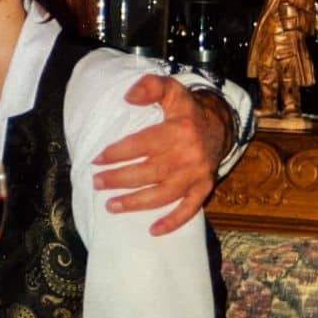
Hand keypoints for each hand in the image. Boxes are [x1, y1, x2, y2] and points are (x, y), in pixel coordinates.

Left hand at [92, 75, 229, 235]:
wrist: (220, 124)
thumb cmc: (187, 109)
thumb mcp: (171, 89)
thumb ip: (150, 87)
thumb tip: (128, 97)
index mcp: (178, 131)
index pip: (141, 145)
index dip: (117, 153)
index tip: (97, 159)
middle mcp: (188, 156)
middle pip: (148, 172)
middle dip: (119, 180)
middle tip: (96, 182)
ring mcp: (197, 175)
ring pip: (163, 194)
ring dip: (135, 203)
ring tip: (110, 205)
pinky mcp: (204, 188)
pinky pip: (189, 209)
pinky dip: (172, 222)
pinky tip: (153, 230)